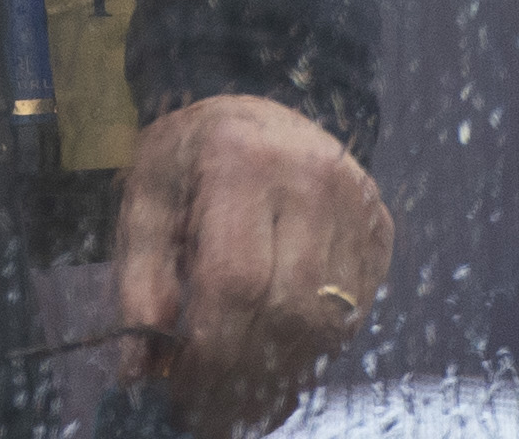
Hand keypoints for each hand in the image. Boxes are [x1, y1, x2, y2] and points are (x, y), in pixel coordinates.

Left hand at [119, 90, 392, 435]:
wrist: (260, 110)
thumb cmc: (190, 154)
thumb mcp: (146, 196)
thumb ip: (139, 278)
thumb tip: (138, 366)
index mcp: (239, 159)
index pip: (235, 278)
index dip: (210, 348)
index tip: (180, 391)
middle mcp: (312, 180)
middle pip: (289, 308)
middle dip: (245, 372)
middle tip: (208, 412)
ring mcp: (358, 205)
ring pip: (328, 321)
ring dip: (281, 372)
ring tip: (237, 399)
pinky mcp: (382, 231)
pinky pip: (353, 313)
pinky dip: (310, 350)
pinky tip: (274, 365)